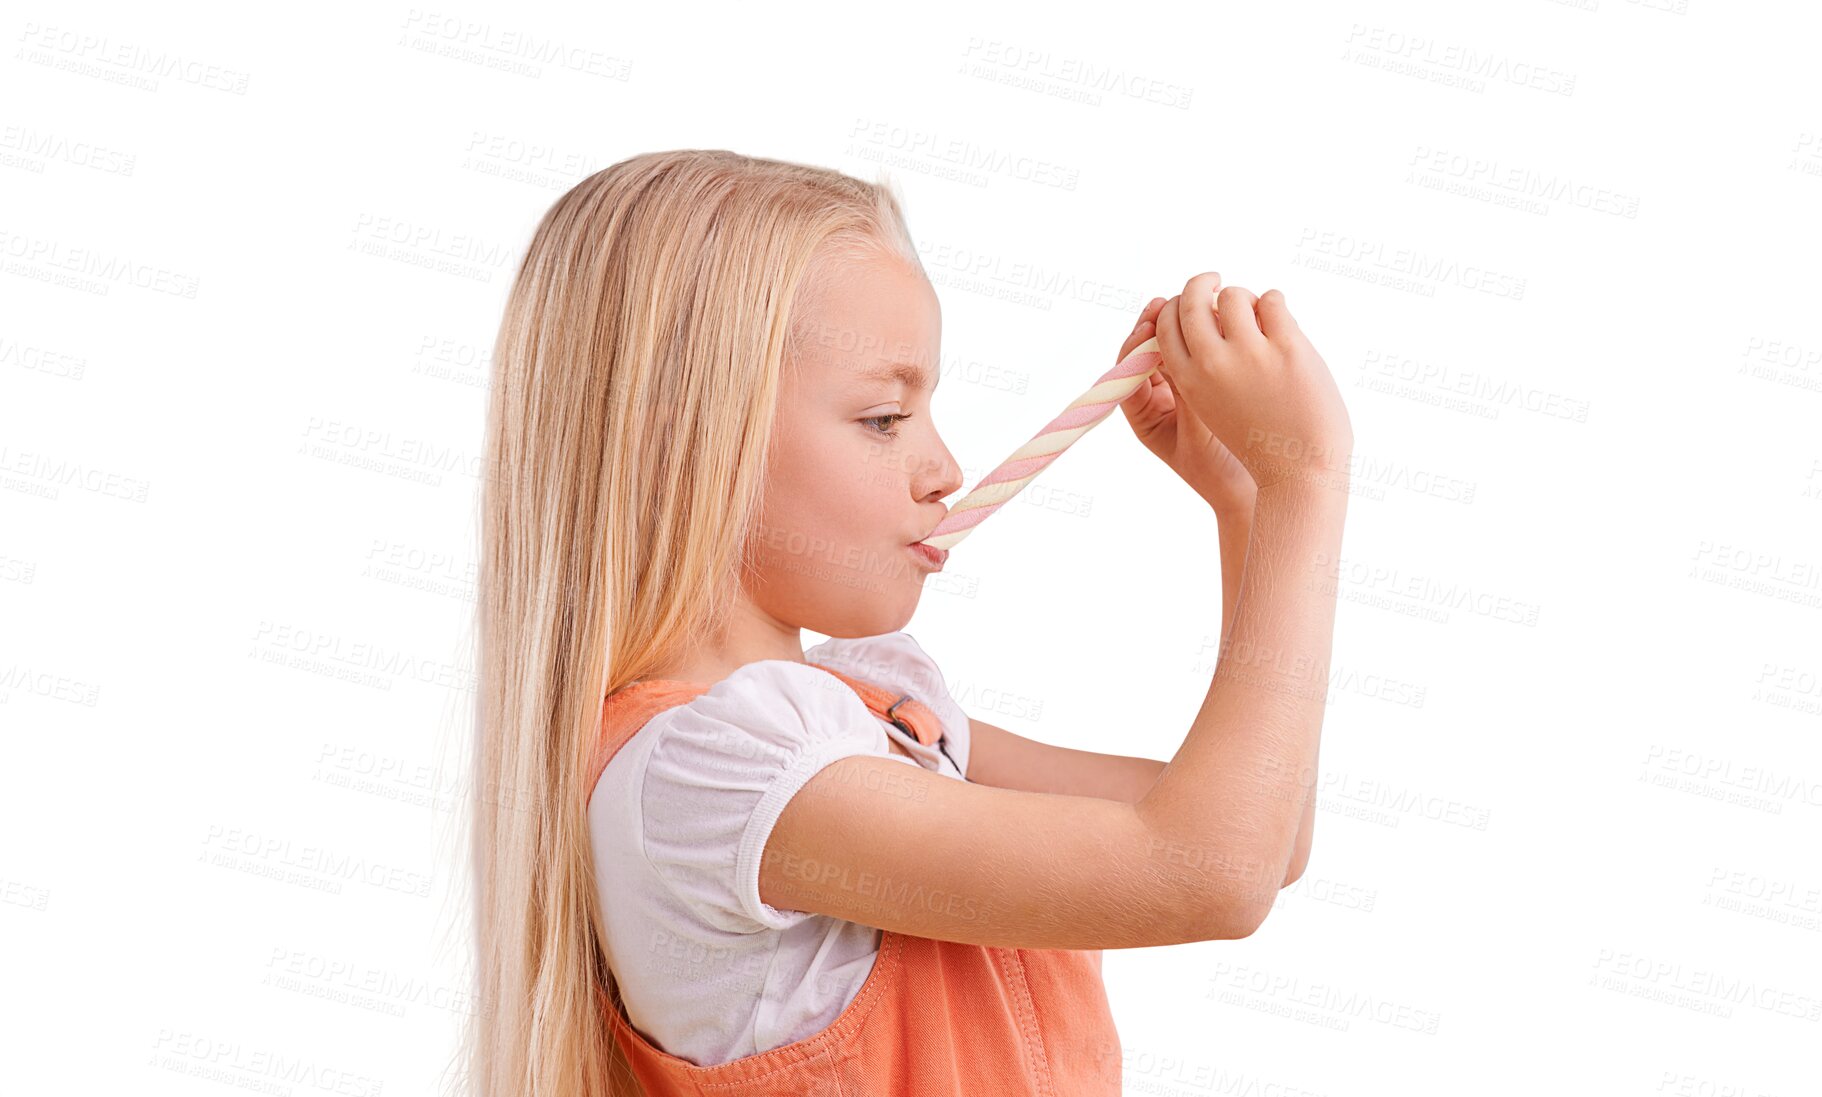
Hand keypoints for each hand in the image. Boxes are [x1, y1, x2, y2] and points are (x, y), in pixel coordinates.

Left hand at [1117, 290, 1256, 509]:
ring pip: (1173, 348)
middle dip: (1155, 326)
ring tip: (1194, 302)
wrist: (1249, 490)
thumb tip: (1176, 354)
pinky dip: (1205, 334)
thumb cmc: (1219, 472)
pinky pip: (1199, 352)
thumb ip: (1187, 397)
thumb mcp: (1199, 434)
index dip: (1134, 346)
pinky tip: (1217, 318)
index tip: (1147, 327)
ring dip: (1182, 326)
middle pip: (1146, 353)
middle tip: (1165, 302)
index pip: (1128, 372)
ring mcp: (1180, 390)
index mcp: (1145, 416)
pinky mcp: (1207, 383)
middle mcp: (1157, 399)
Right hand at [1150, 273, 1352, 493]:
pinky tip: (1281, 324)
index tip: (1187, 303)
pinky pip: (1273, 300)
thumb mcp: (1212, 409)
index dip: (1173, 308)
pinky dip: (1274, 304)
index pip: (1165, 324)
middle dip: (1199, 283)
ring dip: (1244, 298)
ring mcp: (1250, 352)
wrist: (1300, 472)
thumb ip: (1202, 371)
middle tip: (1211, 279)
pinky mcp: (1287, 347)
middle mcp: (1212, 363)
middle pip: (1192, 299)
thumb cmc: (1258, 443)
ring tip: (1257, 314)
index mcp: (1188, 381)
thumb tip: (1206, 316)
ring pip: (1234, 294)